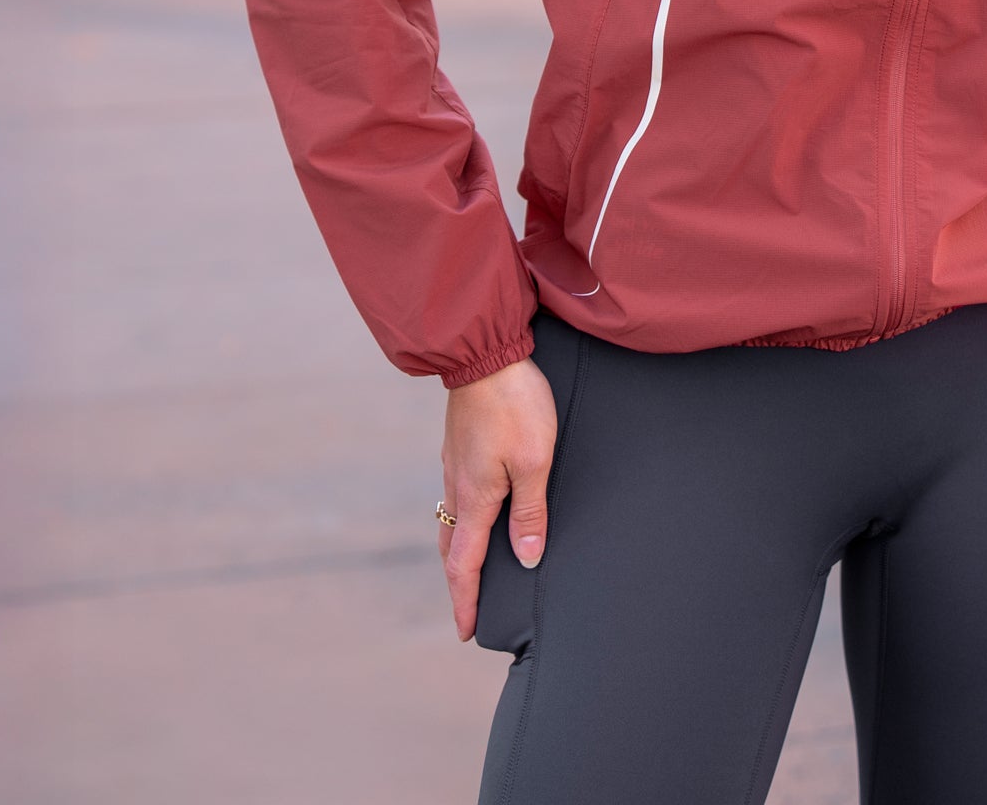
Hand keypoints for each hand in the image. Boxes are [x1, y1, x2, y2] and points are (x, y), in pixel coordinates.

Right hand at [438, 354, 557, 641]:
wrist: (485, 353)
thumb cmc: (516, 405)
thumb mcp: (534, 461)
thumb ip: (530, 512)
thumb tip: (528, 559)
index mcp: (475, 498)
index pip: (465, 565)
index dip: (466, 601)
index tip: (466, 632)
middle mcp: (457, 486)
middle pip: (452, 546)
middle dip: (460, 580)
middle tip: (470, 605)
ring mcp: (454, 463)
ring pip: (452, 518)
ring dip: (460, 547)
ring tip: (476, 565)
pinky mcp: (459, 443)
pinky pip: (457, 493)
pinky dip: (465, 516)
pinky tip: (480, 508)